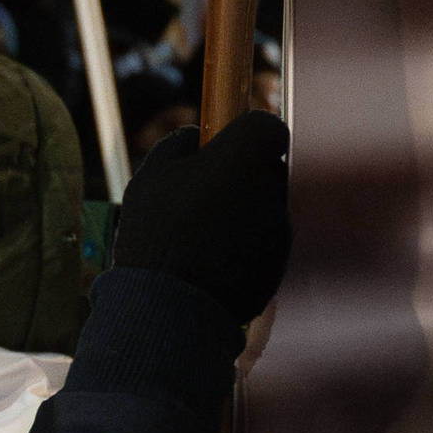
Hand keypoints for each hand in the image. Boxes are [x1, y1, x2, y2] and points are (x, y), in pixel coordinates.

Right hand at [113, 109, 290, 326]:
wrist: (170, 305)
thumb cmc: (156, 232)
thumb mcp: (152, 174)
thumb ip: (180, 143)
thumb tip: (197, 136)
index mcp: (244, 158)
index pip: (269, 127)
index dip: (248, 132)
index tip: (227, 144)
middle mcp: (272, 190)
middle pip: (268, 168)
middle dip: (243, 174)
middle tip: (204, 193)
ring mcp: (280, 229)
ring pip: (266, 207)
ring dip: (242, 211)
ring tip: (199, 235)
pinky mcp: (278, 263)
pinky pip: (264, 243)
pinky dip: (245, 245)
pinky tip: (210, 261)